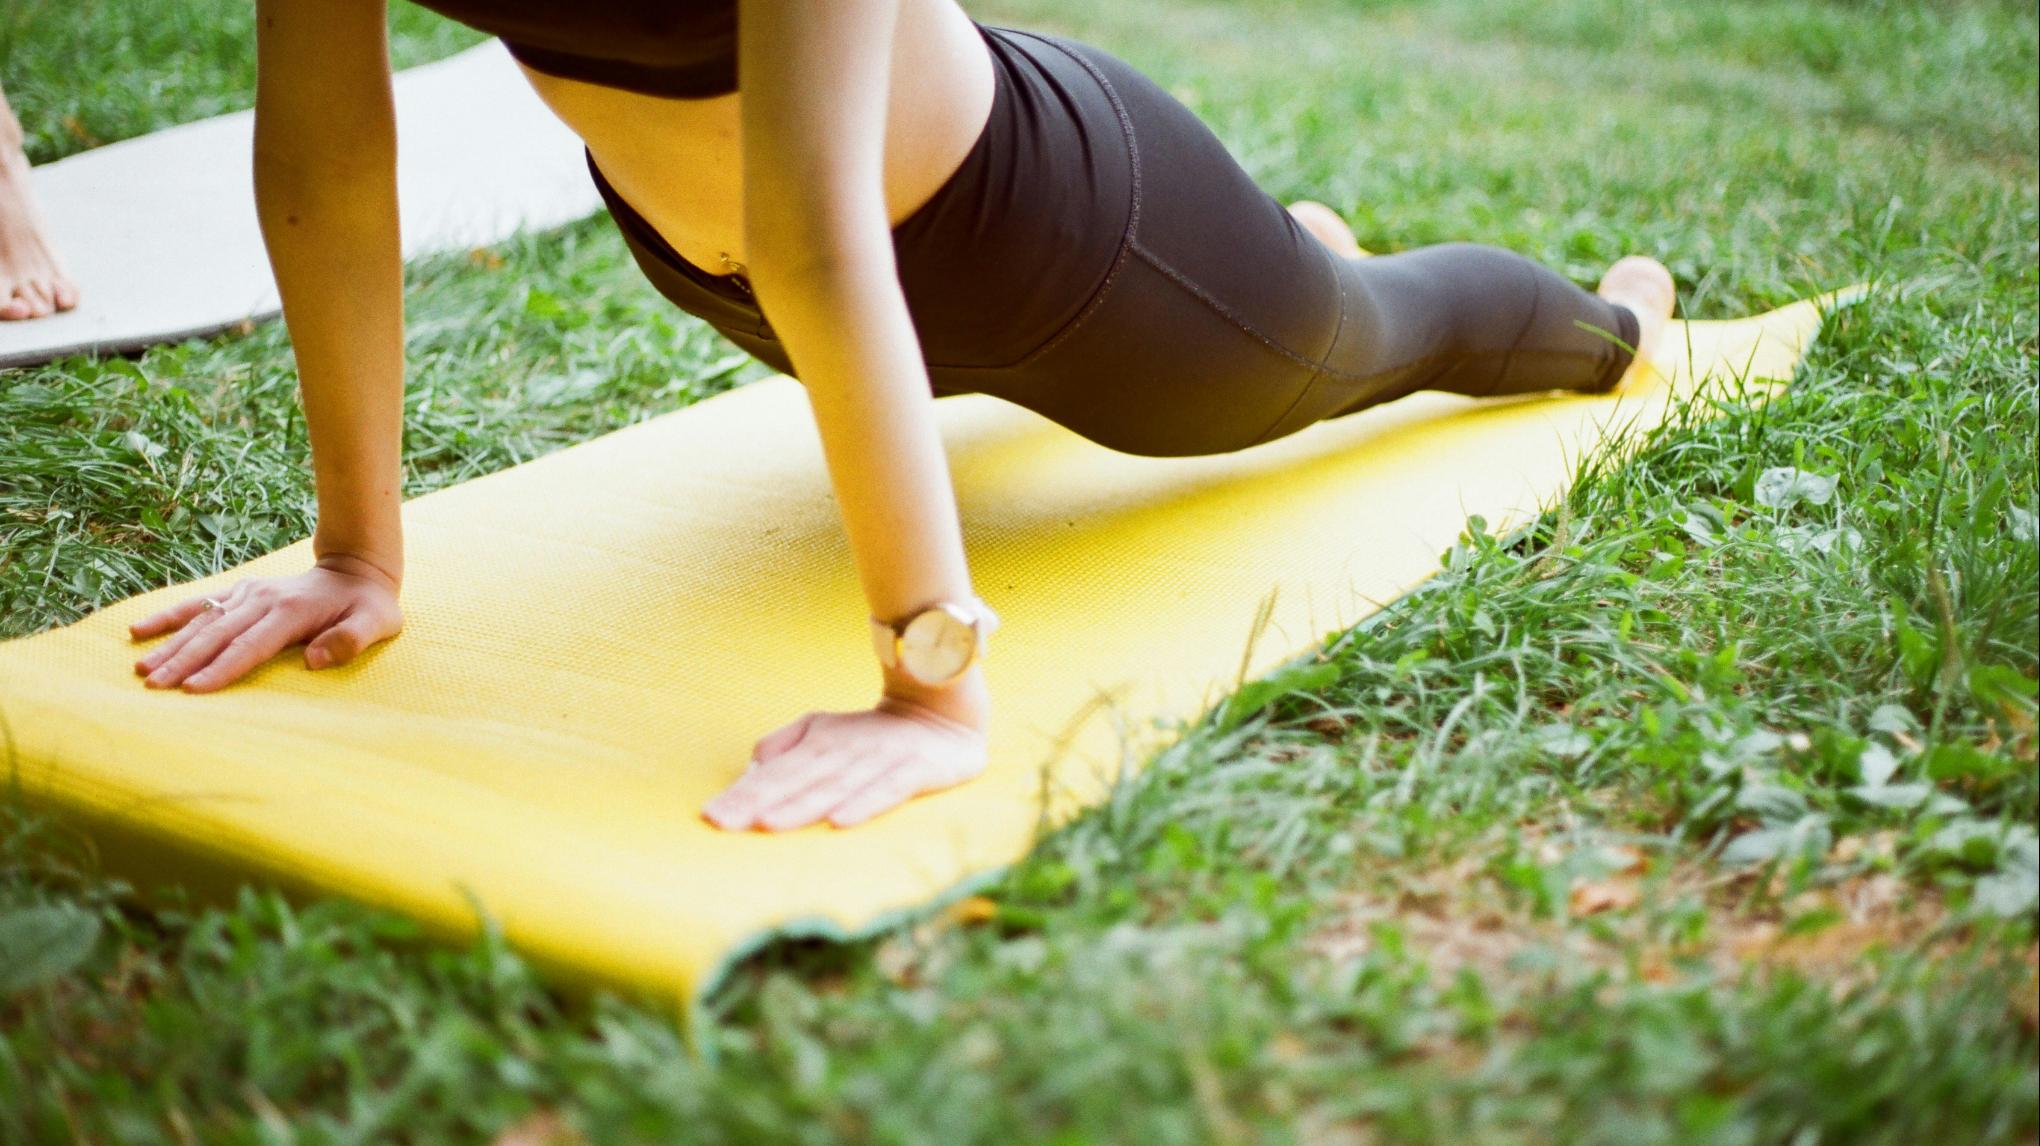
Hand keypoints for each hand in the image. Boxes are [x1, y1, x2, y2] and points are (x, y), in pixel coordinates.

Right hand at [128, 554, 402, 692]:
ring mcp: (248, 592)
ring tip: (141, 669)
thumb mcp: (377, 623)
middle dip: (185, 662)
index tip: (193, 690)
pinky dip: (169, 616)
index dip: (222, 668)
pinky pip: (199, 603)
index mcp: (292, 611)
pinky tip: (139, 630)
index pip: (250, 645)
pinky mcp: (240, 591)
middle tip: (154, 687)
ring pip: (203, 621)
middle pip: (218, 635)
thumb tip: (314, 659)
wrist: (357, 570)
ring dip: (171, 645)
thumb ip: (351, 640)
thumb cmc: (368, 606)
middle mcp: (263, 599)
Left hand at [701, 693, 988, 831]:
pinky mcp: (919, 769)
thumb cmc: (872, 733)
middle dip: (759, 802)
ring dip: (803, 806)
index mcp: (819, 744)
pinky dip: (865, 804)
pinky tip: (840, 821)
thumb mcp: (823, 731)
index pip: (775, 774)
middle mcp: (847, 751)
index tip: (711, 817)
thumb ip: (785, 749)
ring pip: (836, 786)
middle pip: (798, 781)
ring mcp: (883, 759)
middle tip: (724, 823)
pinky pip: (889, 789)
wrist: (944, 709)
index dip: (743, 794)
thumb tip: (749, 771)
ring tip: (770, 824)